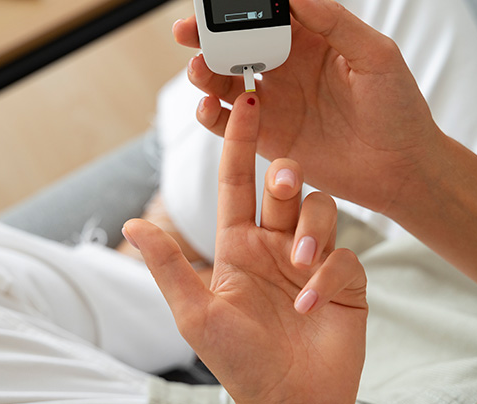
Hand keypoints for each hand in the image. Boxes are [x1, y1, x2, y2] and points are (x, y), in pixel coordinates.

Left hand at [123, 93, 366, 402]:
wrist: (288, 402)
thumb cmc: (237, 362)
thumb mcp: (196, 313)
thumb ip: (169, 266)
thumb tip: (131, 225)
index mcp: (238, 244)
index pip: (237, 182)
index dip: (239, 143)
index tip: (247, 102)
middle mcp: (276, 245)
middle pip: (286, 187)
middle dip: (285, 175)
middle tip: (282, 181)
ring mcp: (312, 261)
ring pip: (320, 210)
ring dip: (311, 228)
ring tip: (299, 264)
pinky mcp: (345, 282)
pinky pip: (344, 257)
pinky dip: (328, 275)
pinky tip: (311, 303)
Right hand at [173, 0, 440, 213]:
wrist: (401, 169)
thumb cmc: (398, 108)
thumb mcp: (377, 56)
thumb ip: (336, 23)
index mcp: (309, 38)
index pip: (264, 8)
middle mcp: (284, 66)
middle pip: (233, 41)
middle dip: (204, 31)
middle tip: (185, 28)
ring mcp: (272, 101)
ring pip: (222, 79)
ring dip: (203, 70)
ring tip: (198, 67)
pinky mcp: (265, 136)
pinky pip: (225, 122)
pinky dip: (208, 111)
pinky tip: (207, 104)